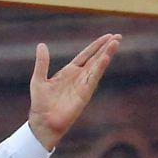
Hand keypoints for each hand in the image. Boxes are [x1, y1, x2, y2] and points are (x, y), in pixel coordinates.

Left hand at [28, 33, 120, 150]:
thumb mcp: (39, 79)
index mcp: (69, 72)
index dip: (96, 46)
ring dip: (106, 54)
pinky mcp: (84, 93)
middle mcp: (79, 77)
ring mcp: (83, 85)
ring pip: (97, 66)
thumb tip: (41, 45)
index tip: (107, 37)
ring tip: (116, 42)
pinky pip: (94, 78)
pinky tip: (106, 57)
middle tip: (118, 36)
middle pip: (95, 59)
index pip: (86, 55)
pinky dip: (100, 67)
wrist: (43, 121)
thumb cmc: (40, 103)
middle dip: (106, 47)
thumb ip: (42, 63)